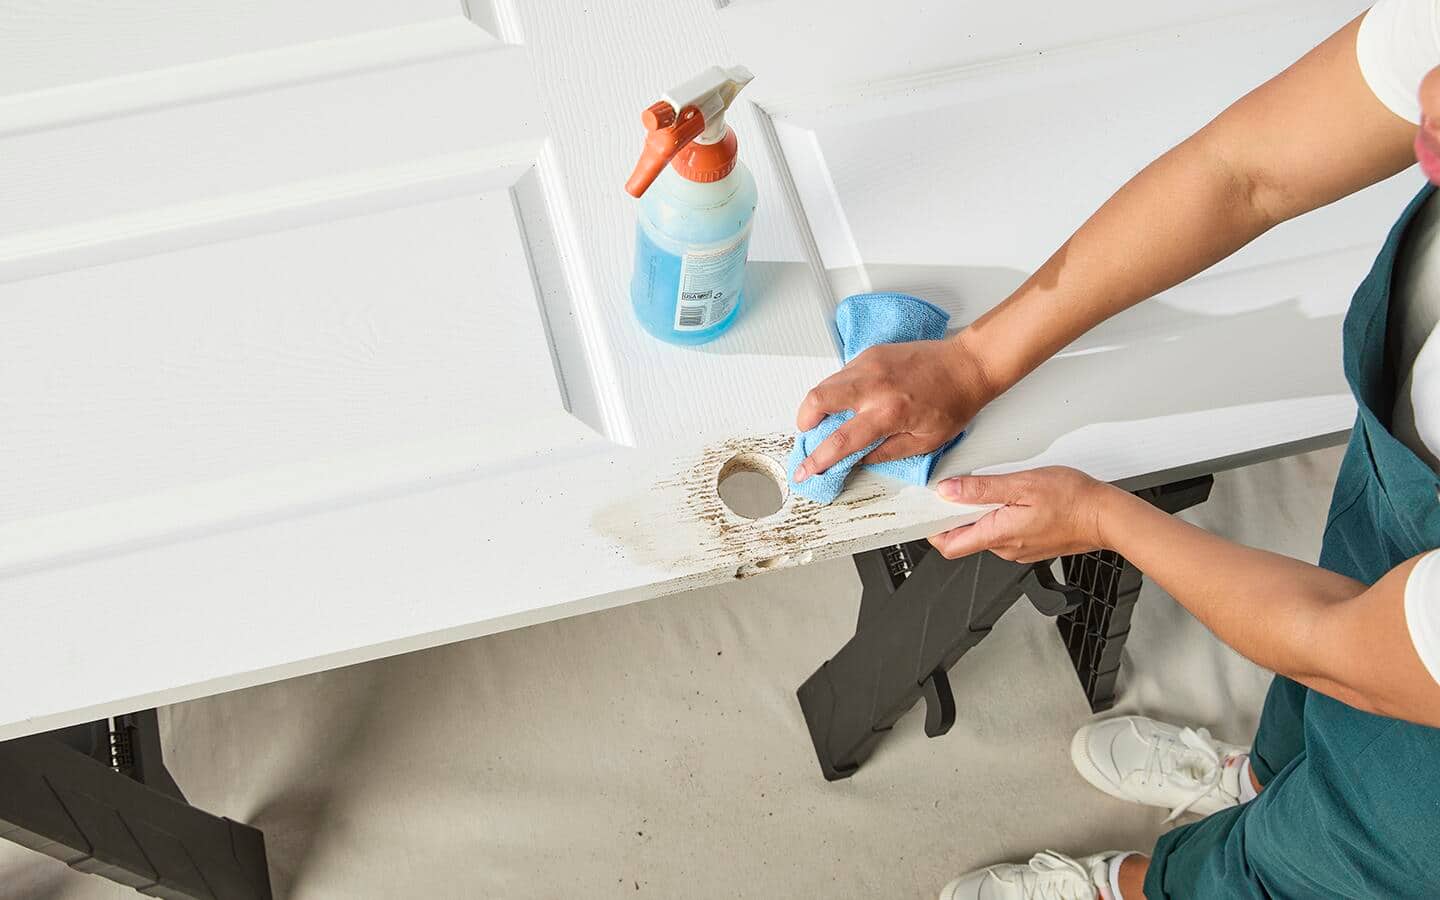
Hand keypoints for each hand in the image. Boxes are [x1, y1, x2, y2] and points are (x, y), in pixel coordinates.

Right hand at [793, 331, 994, 481]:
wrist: (966, 366)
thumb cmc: (953, 403)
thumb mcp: (925, 443)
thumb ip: (886, 453)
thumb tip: (856, 460)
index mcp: (889, 413)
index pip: (841, 440)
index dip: (818, 459)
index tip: (805, 471)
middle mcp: (874, 386)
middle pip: (818, 400)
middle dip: (804, 421)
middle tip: (809, 435)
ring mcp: (870, 365)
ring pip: (825, 384)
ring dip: (818, 405)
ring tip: (828, 419)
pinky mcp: (871, 353)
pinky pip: (842, 373)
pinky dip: (836, 390)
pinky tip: (850, 401)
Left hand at [927, 467, 1127, 561]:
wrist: (1107, 517)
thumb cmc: (1073, 500)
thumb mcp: (1021, 484)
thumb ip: (981, 490)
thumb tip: (949, 491)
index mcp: (998, 535)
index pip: (949, 545)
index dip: (932, 529)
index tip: (927, 510)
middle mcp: (1006, 548)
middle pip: (966, 537)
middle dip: (956, 516)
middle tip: (955, 490)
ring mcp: (1019, 549)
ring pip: (986, 533)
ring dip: (980, 514)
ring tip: (988, 490)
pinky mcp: (1031, 545)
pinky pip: (1005, 532)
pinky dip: (999, 517)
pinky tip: (1011, 499)